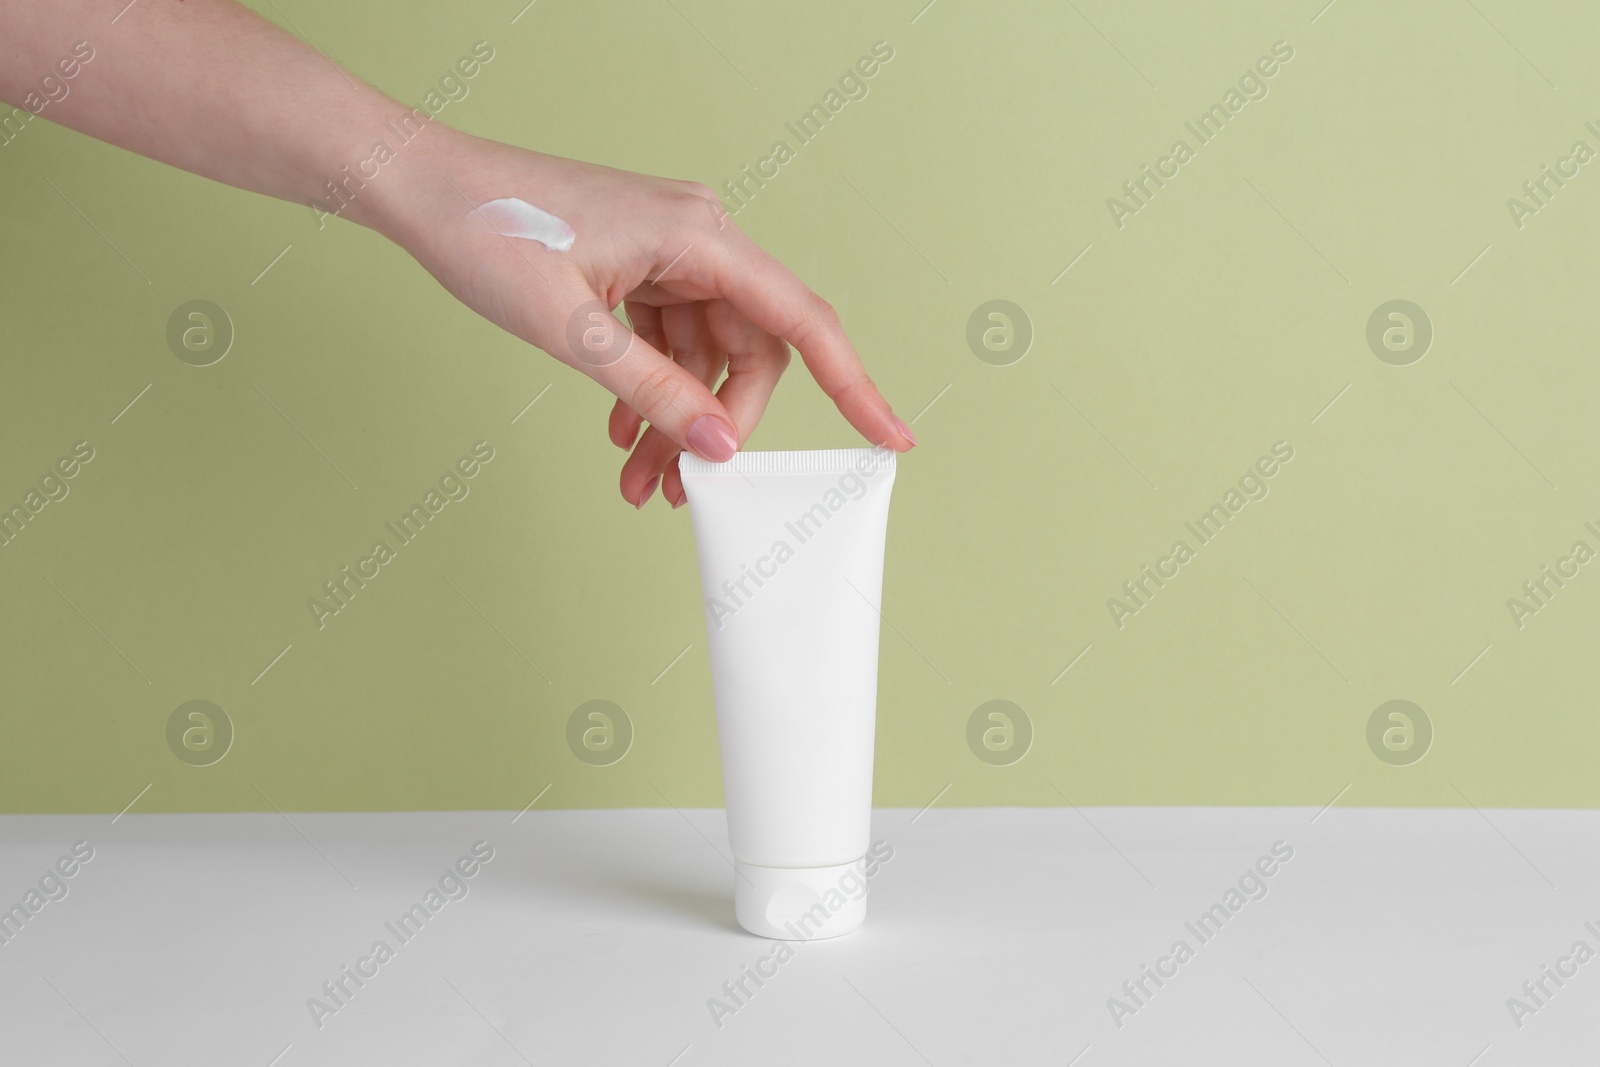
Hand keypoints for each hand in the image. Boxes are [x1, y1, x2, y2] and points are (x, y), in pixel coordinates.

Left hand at [376, 129, 916, 507]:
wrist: (421, 185)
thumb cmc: (490, 231)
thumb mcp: (574, 330)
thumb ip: (654, 392)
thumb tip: (720, 447)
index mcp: (701, 236)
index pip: (802, 323)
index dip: (854, 387)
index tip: (890, 438)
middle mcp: (699, 237)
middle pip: (750, 352)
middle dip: (720, 426)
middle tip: (679, 487)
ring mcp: (669, 250)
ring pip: (705, 354)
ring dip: (677, 417)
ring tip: (638, 476)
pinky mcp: (640, 264)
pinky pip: (669, 338)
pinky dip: (651, 388)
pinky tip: (619, 429)